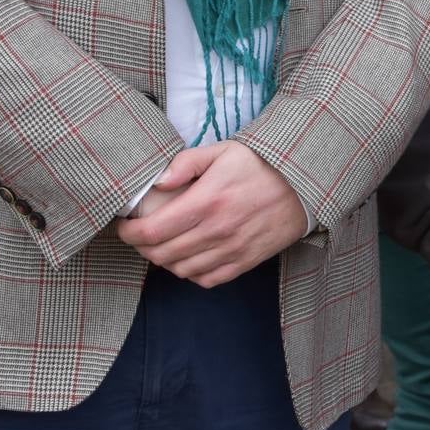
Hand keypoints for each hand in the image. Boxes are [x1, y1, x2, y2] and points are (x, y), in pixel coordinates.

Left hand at [115, 140, 308, 287]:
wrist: (304, 184)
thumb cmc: (261, 164)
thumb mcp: (224, 151)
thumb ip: (187, 162)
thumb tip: (159, 181)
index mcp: (207, 201)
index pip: (153, 230)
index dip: (131, 233)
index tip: (125, 226)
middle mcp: (217, 230)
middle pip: (163, 254)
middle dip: (143, 247)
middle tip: (140, 236)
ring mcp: (232, 249)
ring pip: (182, 270)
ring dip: (165, 261)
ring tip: (162, 247)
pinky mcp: (246, 261)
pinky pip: (208, 279)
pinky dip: (191, 274)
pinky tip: (189, 259)